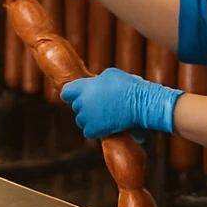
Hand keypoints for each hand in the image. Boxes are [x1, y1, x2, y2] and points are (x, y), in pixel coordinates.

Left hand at [60, 68, 181, 139]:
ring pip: (81, 120)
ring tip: (104, 116)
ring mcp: (87, 117)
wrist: (141, 103)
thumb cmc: (129, 86)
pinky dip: (95, 130)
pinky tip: (104, 126)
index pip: (66, 92)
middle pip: (76, 106)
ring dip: (89, 119)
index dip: (71, 94)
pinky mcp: (94, 130)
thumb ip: (96, 82)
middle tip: (98, 106)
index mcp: (83, 87)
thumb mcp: (109, 75)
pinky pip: (88, 132)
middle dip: (84, 106)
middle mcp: (82, 102)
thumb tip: (94, 85)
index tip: (76, 96)